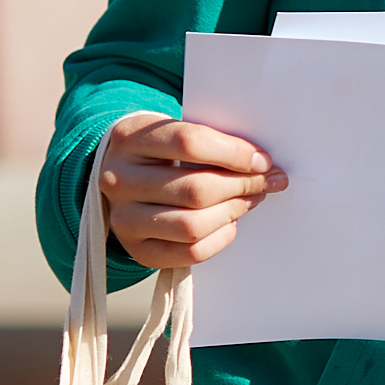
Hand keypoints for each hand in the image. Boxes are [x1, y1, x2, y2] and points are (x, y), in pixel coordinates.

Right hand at [102, 115, 283, 270]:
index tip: (262, 161)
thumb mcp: (173, 131)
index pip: (189, 143)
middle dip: (242, 186)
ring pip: (192, 225)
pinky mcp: (136, 249)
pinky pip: (190, 253)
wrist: (121, 176)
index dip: (235, 153)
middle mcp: (118, 180)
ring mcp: (123, 218)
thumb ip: (210, 141)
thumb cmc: (160, 151)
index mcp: (129, 138)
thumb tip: (261, 164)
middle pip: (195, 189)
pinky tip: (229, 222)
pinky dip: (220, 238)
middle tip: (266, 182)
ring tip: (249, 199)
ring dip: (233, 212)